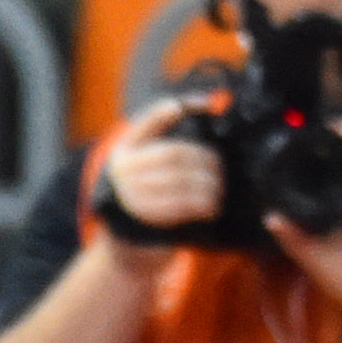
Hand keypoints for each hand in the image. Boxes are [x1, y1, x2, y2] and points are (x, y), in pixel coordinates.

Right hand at [95, 96, 223, 255]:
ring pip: (181, 180)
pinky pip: (181, 205)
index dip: (171, 110)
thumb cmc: (149, 193)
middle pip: (176, 153)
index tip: (199, 103)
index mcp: (125, 149)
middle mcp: (122, 168)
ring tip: (218, 189)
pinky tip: (212, 206)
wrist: (128, 239)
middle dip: (205, 160)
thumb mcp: (149, 163)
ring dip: (209, 185)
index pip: (149, 121)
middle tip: (219, 169)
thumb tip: (208, 103)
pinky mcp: (142, 214)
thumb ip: (169, 136)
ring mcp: (129, 192)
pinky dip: (203, 204)